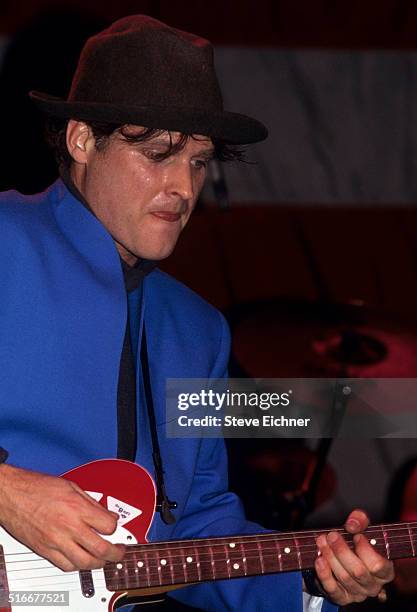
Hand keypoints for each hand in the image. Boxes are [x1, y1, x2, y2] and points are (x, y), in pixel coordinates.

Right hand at [0, 463, 124, 570]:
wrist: (12, 495)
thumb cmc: (37, 487)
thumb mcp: (71, 486)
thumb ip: (91, 502)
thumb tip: (106, 514)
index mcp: (77, 508)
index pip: (108, 525)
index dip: (115, 526)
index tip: (114, 525)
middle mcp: (68, 526)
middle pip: (100, 549)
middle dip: (115, 553)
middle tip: (119, 552)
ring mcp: (55, 541)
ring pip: (84, 563)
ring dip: (98, 563)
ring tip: (103, 559)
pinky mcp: (44, 550)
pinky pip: (65, 565)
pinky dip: (77, 566)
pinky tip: (81, 560)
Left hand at [314, 509, 393, 604]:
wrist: (342, 554)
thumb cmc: (356, 541)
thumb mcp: (361, 527)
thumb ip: (360, 520)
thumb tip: (352, 525)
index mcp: (384, 571)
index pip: (378, 565)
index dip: (366, 550)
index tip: (356, 536)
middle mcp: (373, 585)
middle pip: (358, 572)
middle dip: (342, 551)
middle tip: (332, 536)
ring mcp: (358, 593)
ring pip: (344, 578)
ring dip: (331, 558)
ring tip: (322, 542)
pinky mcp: (342, 597)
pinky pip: (333, 590)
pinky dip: (324, 574)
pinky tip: (319, 560)